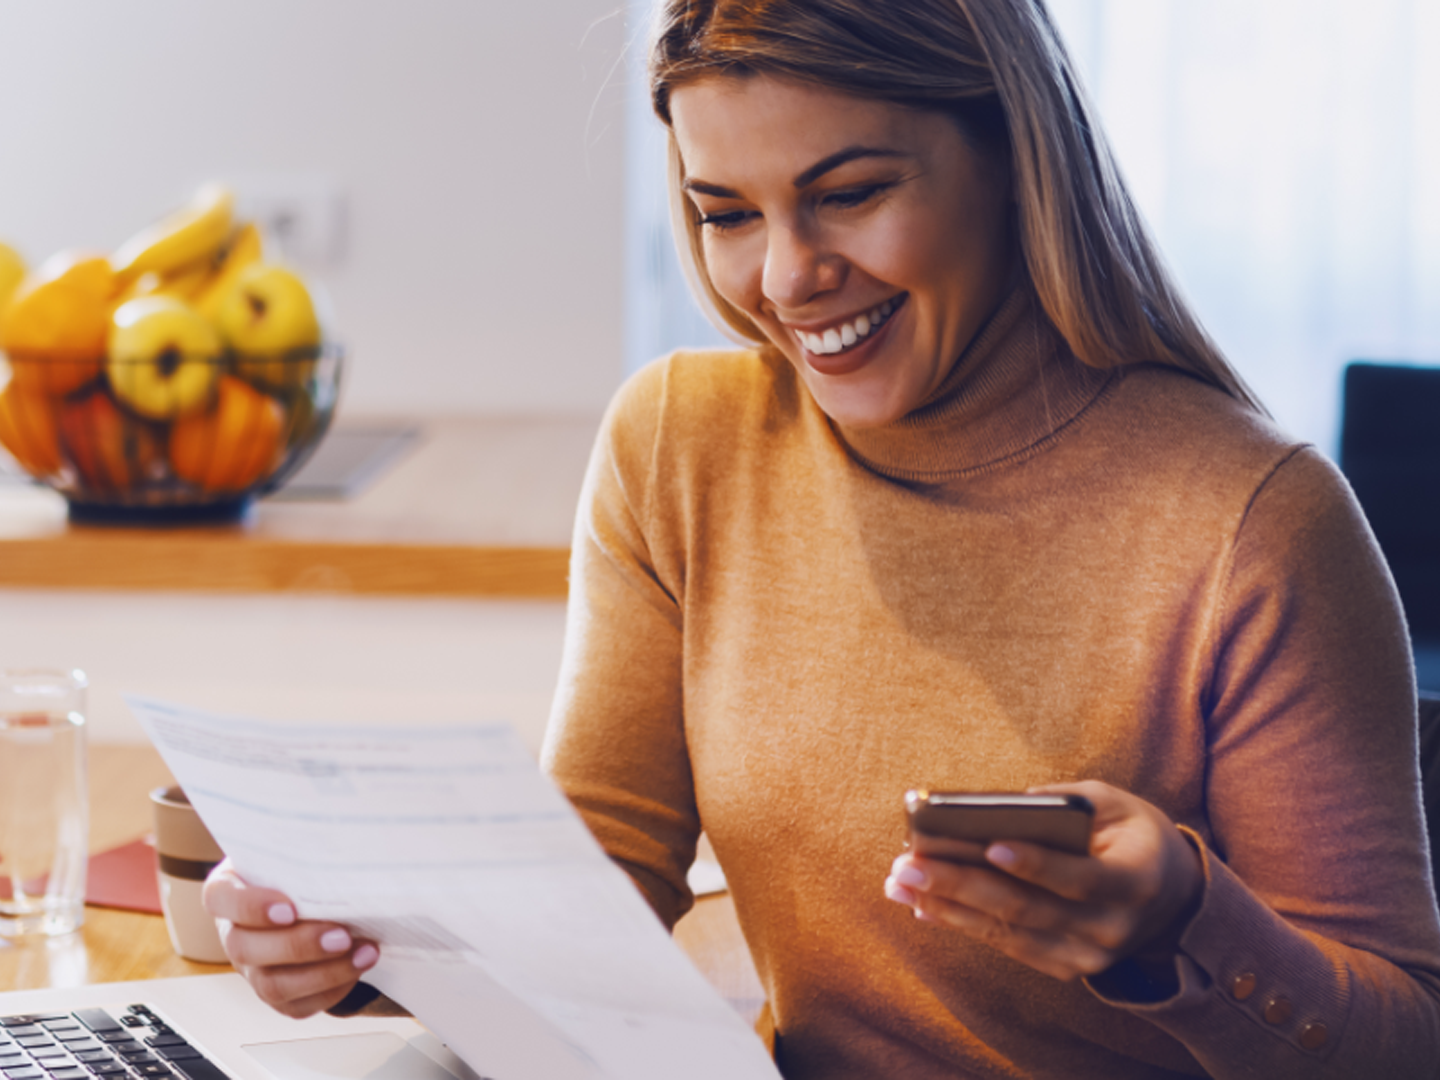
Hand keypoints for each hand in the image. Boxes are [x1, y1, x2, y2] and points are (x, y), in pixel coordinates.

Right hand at [202, 859, 379, 1017]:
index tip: (289, 908)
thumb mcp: (297, 850)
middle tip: (341, 935)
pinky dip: (333, 989)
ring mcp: (253, 970)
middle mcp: (234, 935)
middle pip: (246, 949)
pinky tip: (360, 965)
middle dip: (298, 945)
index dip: (251, 907)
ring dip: (323, 973)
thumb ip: (308, 847)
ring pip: (272, 985)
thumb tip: (349, 838)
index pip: (222, 899)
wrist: (315, 896)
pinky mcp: (278, 996)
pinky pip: (297, 1005)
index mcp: (228, 892)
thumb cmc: (301, 868)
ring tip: (363, 952)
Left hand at [883, 781, 1202, 981]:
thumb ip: (1070, 800)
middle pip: (1027, 908)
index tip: (989, 844)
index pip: (1079, 876)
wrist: (1173, 900)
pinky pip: (1006, 945)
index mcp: (1134, 881)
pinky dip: (962, 924)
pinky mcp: (1064, 967)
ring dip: (947, 907)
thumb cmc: (1134, 835)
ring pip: (1007, 933)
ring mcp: (1087, 956)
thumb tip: (1008, 804)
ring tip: (899, 882)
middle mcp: (1111, 928)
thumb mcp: (1119, 804)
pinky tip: (922, 904)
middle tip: (909, 863)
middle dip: (961, 884)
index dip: (1035, 862)